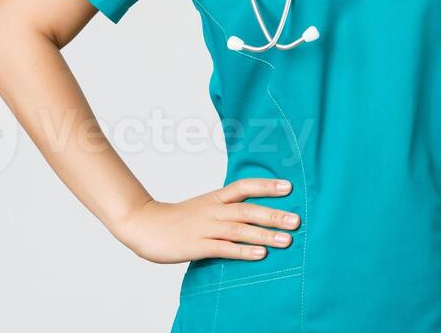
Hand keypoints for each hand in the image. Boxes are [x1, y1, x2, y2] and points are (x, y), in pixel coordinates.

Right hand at [111, 178, 299, 264]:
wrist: (143, 225)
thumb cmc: (175, 220)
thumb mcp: (202, 208)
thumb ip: (224, 210)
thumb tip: (252, 214)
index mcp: (214, 199)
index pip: (243, 187)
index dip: (266, 186)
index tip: (289, 186)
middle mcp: (212, 211)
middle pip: (246, 209)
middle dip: (273, 214)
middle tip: (297, 219)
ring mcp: (204, 228)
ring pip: (239, 229)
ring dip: (264, 234)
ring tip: (287, 239)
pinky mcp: (197, 246)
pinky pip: (224, 248)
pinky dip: (243, 251)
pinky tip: (260, 254)